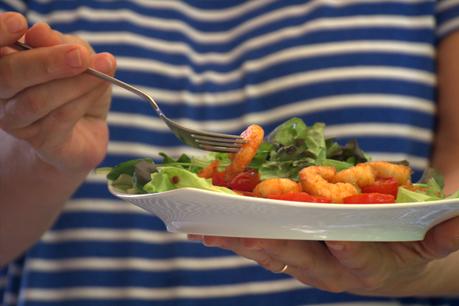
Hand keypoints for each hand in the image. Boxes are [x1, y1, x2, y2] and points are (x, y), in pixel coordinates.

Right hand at [0, 12, 115, 174]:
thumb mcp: (75, 57)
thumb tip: (40, 32)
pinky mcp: (41, 142)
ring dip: (75, 83)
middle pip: (8, 75)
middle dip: (46, 62)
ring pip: (37, 100)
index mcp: (3, 64)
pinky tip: (100, 88)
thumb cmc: (75, 89)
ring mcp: (17, 121)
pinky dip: (83, 99)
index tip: (19, 22)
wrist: (85, 133)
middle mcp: (1, 94)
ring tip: (101, 70)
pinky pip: (60, 118)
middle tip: (80, 55)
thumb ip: (60, 44)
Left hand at [189, 216, 458, 295]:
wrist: (398, 269)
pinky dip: (242, 239)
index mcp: (368, 267)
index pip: (351, 255)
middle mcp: (331, 270)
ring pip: (271, 253)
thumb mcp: (435, 242)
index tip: (325, 234)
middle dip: (263, 242)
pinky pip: (266, 248)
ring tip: (207, 231)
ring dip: (240, 241)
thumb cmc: (412, 250)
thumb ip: (445, 234)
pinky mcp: (297, 256)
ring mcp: (310, 265)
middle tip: (230, 231)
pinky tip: (216, 234)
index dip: (340, 246)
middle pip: (294, 254)